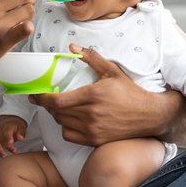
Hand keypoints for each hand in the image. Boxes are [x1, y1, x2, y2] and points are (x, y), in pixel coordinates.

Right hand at [0, 116, 27, 157]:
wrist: (9, 121)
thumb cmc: (16, 127)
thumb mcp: (21, 127)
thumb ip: (21, 133)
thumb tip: (21, 139)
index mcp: (8, 126)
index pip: (7, 131)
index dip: (8, 137)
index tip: (11, 142)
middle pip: (2, 138)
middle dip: (7, 146)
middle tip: (14, 151)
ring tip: (4, 157)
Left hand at [29, 44, 162, 147]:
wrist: (148, 116)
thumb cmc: (130, 92)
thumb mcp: (111, 70)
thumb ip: (91, 57)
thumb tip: (72, 46)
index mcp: (92, 95)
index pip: (57, 100)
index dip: (42, 98)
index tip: (36, 93)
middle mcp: (90, 114)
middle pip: (56, 112)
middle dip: (46, 104)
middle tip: (43, 97)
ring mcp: (92, 130)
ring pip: (61, 123)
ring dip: (56, 115)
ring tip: (59, 106)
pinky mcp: (94, 140)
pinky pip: (69, 135)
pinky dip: (65, 128)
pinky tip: (70, 119)